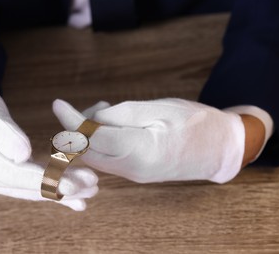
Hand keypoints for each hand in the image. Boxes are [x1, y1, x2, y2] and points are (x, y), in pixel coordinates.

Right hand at [0, 72, 97, 210]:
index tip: (75, 185)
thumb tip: (23, 155)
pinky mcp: (1, 172)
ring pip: (30, 188)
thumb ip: (2, 132)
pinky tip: (69, 195)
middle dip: (61, 188)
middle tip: (92, 186)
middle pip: (28, 187)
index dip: (47, 181)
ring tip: (89, 190)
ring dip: (60, 190)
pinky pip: (28, 183)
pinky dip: (50, 187)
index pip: (17, 177)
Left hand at [53, 98, 246, 183]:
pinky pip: (108, 159)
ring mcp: (134, 175)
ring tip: (107, 111)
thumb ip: (121, 115)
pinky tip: (113, 125)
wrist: (220, 149)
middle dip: (79, 129)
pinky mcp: (136, 173)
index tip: (58, 104)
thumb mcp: (158, 109)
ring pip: (96, 156)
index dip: (71, 121)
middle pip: (88, 152)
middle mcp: (132, 170)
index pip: (92, 139)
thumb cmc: (195, 122)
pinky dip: (101, 142)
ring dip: (91, 134)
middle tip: (96, 106)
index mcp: (140, 151)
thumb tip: (92, 119)